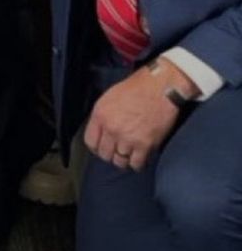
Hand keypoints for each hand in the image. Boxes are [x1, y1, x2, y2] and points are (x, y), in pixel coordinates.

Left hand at [83, 59, 197, 171]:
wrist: (161, 87)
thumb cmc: (138, 87)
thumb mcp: (110, 96)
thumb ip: (104, 115)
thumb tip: (102, 130)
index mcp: (100, 115)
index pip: (90, 141)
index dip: (96, 147)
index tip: (101, 147)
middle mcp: (111, 129)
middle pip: (104, 154)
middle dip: (110, 153)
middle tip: (117, 151)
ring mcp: (128, 138)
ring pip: (119, 161)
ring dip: (124, 159)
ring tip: (128, 154)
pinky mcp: (145, 145)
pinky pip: (136, 164)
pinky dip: (137, 163)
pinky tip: (139, 157)